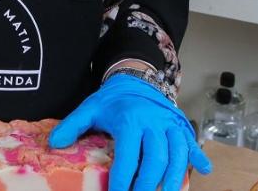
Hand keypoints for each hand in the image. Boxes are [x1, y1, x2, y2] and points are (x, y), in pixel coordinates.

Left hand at [49, 74, 210, 190]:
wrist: (135, 78)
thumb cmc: (111, 100)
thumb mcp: (89, 109)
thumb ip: (72, 125)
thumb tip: (54, 144)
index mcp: (129, 121)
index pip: (128, 157)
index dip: (123, 180)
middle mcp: (153, 122)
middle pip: (156, 160)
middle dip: (148, 185)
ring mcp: (169, 123)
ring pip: (178, 154)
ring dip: (174, 178)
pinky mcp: (180, 125)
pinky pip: (191, 142)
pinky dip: (198, 158)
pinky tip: (203, 172)